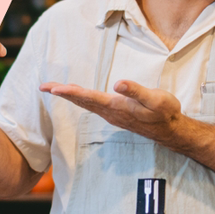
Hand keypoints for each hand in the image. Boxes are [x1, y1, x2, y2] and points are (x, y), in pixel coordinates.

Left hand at [39, 80, 182, 141]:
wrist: (171, 130)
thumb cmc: (165, 112)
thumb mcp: (155, 99)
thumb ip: (136, 91)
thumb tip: (117, 83)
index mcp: (117, 107)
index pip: (89, 97)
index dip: (70, 92)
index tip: (54, 89)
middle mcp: (111, 112)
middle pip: (82, 101)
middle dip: (62, 93)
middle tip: (43, 86)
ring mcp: (112, 115)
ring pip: (86, 104)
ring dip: (69, 96)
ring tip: (54, 89)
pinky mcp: (116, 115)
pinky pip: (92, 105)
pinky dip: (80, 99)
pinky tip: (77, 96)